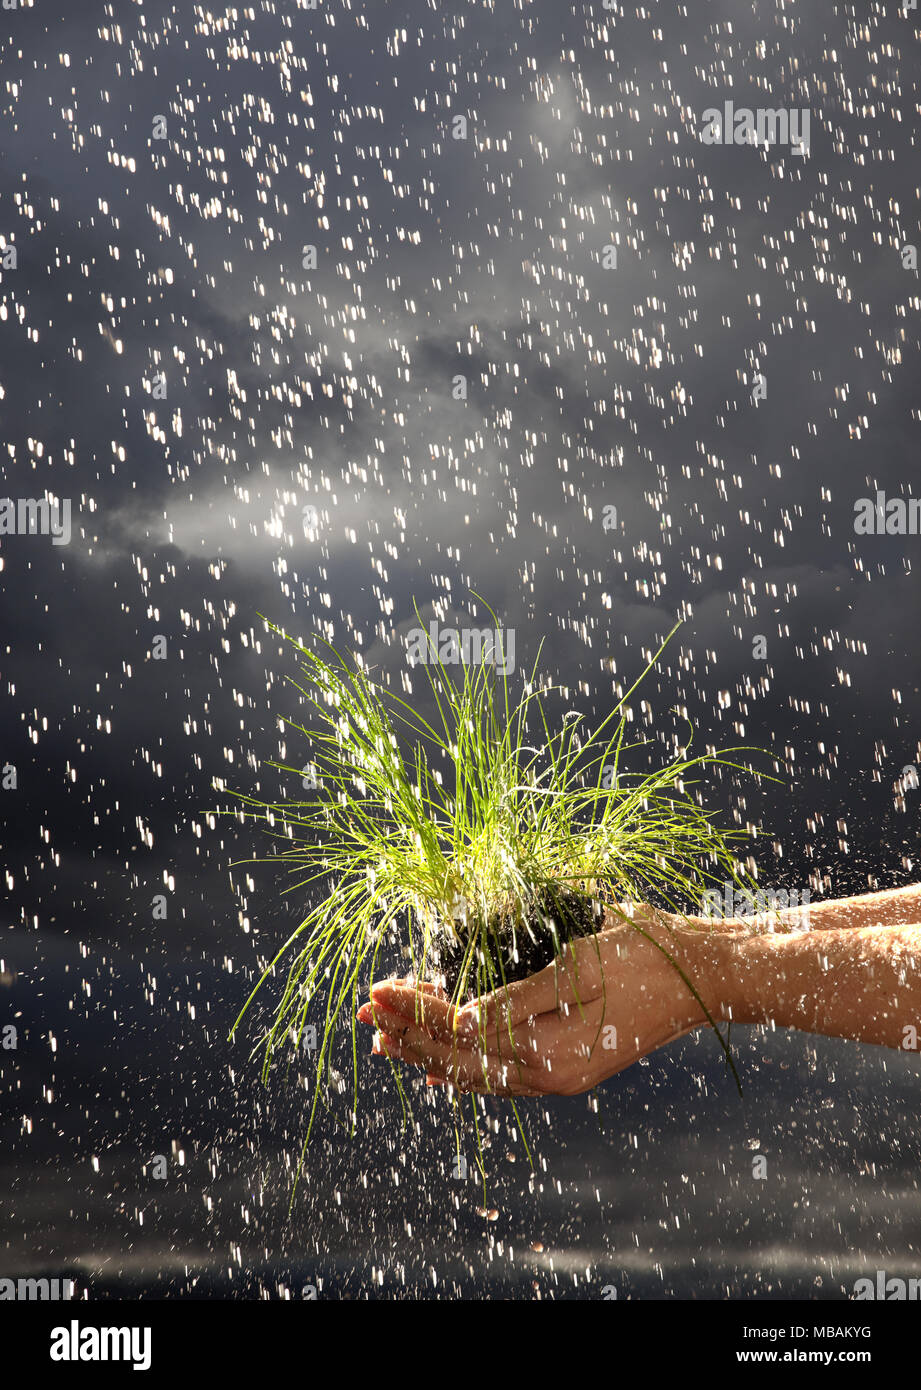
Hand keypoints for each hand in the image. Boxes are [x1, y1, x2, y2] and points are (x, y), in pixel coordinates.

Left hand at [355, 911, 720, 1095]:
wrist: (702, 976)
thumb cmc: (643, 958)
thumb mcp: (577, 967)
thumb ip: (516, 1000)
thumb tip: (460, 1020)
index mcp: (547, 1050)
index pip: (459, 1032)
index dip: (414, 1009)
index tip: (377, 988)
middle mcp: (548, 1074)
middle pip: (459, 1058)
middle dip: (407, 1033)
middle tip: (363, 1013)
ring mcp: (559, 1076)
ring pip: (476, 1072)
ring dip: (428, 1052)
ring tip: (386, 1041)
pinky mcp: (569, 1066)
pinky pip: (503, 1075)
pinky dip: (466, 1066)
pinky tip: (443, 1062)